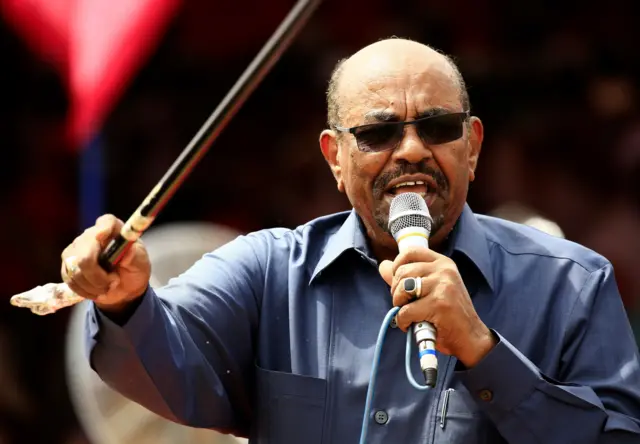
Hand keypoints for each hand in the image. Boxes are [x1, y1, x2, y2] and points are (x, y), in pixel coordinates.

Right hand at [60, 214, 150, 312]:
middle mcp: (91, 235)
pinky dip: (85, 290)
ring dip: (94, 285)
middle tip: (114, 281)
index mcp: (114, 229)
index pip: (107, 222)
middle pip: (85, 254)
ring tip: (108, 287)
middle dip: (98, 275)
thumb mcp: (141, 263)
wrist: (125, 287)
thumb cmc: (134, 269)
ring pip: (75, 271)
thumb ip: (135, 257)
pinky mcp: (68, 265)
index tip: (103, 236)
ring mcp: (76, 249)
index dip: (104, 228)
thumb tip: (128, 251)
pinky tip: (97, 291)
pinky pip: (70, 280)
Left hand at [379, 246, 495, 367]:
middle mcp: (444, 270)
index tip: (398, 281)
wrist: (471, 337)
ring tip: (408, 314)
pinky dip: (402, 321)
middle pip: (402, 272)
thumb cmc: (448, 314)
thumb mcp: (430, 289)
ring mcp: (442, 285)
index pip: (410, 252)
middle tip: (405, 304)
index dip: (397, 266)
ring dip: (398, 305)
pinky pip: (406, 311)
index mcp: (442, 263)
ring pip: (402, 289)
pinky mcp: (439, 304)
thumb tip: (383, 265)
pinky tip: (411, 325)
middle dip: (396, 291)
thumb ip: (406, 276)